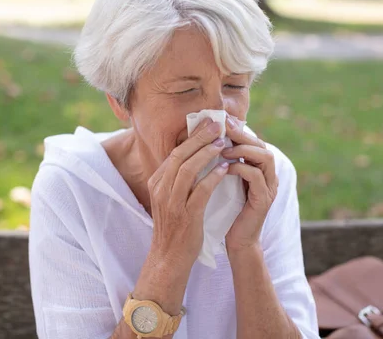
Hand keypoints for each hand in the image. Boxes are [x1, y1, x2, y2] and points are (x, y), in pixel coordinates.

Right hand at [148, 118, 228, 266]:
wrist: (169, 257)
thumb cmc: (174, 226)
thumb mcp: (170, 198)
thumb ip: (178, 178)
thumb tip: (194, 155)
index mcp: (157, 183)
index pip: (174, 153)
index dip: (192, 137)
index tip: (208, 124)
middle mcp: (161, 190)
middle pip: (179, 156)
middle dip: (200, 138)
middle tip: (218, 125)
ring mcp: (172, 203)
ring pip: (187, 169)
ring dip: (207, 154)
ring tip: (223, 143)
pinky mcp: (186, 215)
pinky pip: (200, 190)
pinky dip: (213, 177)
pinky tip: (226, 169)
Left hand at [222, 115, 278, 252]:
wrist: (234, 242)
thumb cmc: (225, 211)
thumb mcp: (221, 182)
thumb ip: (220, 163)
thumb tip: (203, 140)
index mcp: (258, 170)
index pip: (253, 141)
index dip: (239, 129)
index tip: (220, 119)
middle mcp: (267, 176)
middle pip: (262, 144)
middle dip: (242, 134)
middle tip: (223, 126)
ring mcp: (269, 188)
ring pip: (265, 157)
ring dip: (243, 149)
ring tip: (223, 147)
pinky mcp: (264, 200)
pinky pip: (256, 177)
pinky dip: (241, 168)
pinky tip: (225, 167)